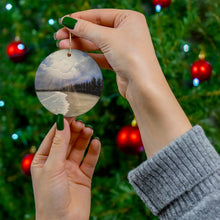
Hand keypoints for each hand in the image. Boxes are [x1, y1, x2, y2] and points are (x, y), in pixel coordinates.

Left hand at [31, 118, 100, 219]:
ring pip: (79, 148)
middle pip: (67, 141)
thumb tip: (62, 122)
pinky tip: (96, 142)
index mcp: (44, 160)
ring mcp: (71, 169)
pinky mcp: (84, 176)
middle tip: (81, 122)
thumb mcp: (52, 166)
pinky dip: (94, 151)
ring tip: (89, 130)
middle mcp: (58, 163)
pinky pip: (90, 160)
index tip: (70, 112)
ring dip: (84, 138)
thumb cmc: (50, 197)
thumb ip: (59, 144)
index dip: (62, 124)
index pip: (53, 137)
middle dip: (74, 130)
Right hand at [55, 9, 190, 157]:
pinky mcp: (119, 61)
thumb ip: (86, 29)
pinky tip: (74, 55)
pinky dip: (88, 55)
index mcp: (129, 18)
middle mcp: (127, 31)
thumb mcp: (107, 38)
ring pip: (97, 43)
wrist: (143, 85)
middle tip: (58, 36)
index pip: (99, 15)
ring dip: (80, 44)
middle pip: (96, 29)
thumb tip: (68, 21)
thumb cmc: (131, 56)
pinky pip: (100, 55)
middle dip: (77, 33)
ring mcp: (123, 47)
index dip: (80, 18)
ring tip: (62, 46)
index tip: (63, 22)